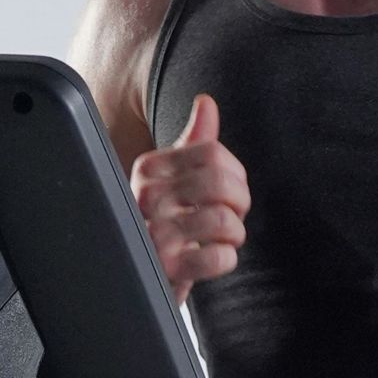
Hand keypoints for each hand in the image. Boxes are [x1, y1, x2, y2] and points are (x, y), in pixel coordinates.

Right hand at [130, 93, 250, 307]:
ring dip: (234, 234)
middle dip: (239, 202)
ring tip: (220, 239)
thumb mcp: (173, 179)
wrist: (137, 274)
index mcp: (150, 168)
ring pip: (224, 220)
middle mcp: (147, 196)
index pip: (213, 153)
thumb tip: (206, 102)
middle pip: (221, 183)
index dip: (235, 174)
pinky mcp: (164, 268)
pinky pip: (218, 257)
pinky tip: (211, 260)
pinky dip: (226, 260)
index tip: (228, 191)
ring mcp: (153, 233)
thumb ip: (193, 141)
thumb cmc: (163, 223)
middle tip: (232, 216)